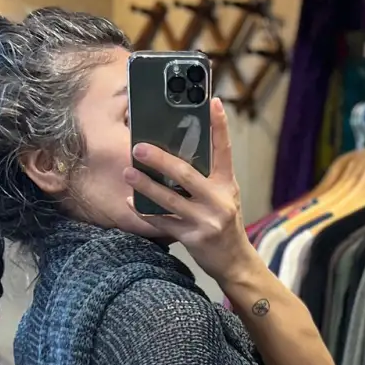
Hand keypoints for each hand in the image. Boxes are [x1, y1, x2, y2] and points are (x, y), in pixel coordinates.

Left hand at [123, 99, 253, 286]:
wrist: (236, 263)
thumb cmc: (224, 224)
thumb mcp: (224, 196)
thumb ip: (207, 177)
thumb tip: (176, 154)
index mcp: (227, 184)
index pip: (224, 150)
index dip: (220, 126)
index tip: (212, 101)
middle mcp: (218, 200)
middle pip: (186, 174)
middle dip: (160, 159)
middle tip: (138, 147)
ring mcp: (205, 220)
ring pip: (169, 199)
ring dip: (145, 185)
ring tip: (128, 172)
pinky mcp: (192, 238)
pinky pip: (162, 222)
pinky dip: (144, 212)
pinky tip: (130, 202)